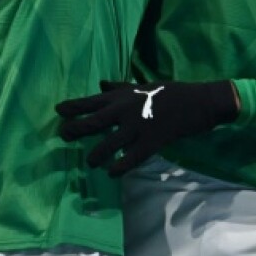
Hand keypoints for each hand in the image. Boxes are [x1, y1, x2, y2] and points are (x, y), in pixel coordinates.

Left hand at [56, 80, 239, 175]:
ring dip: (96, 155)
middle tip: (63, 135)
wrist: (198, 101)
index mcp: (123, 96)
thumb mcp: (141, 86)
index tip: (58, 111)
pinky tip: (111, 173)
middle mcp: (126, 110)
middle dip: (76, 129)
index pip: (92, 101)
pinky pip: (131, 158)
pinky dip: (119, 167)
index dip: (73, 107)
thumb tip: (100, 83)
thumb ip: (119, 87)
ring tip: (89, 163)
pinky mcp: (152, 142)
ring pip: (109, 144)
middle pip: (94, 122)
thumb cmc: (169, 92)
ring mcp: (138, 126)